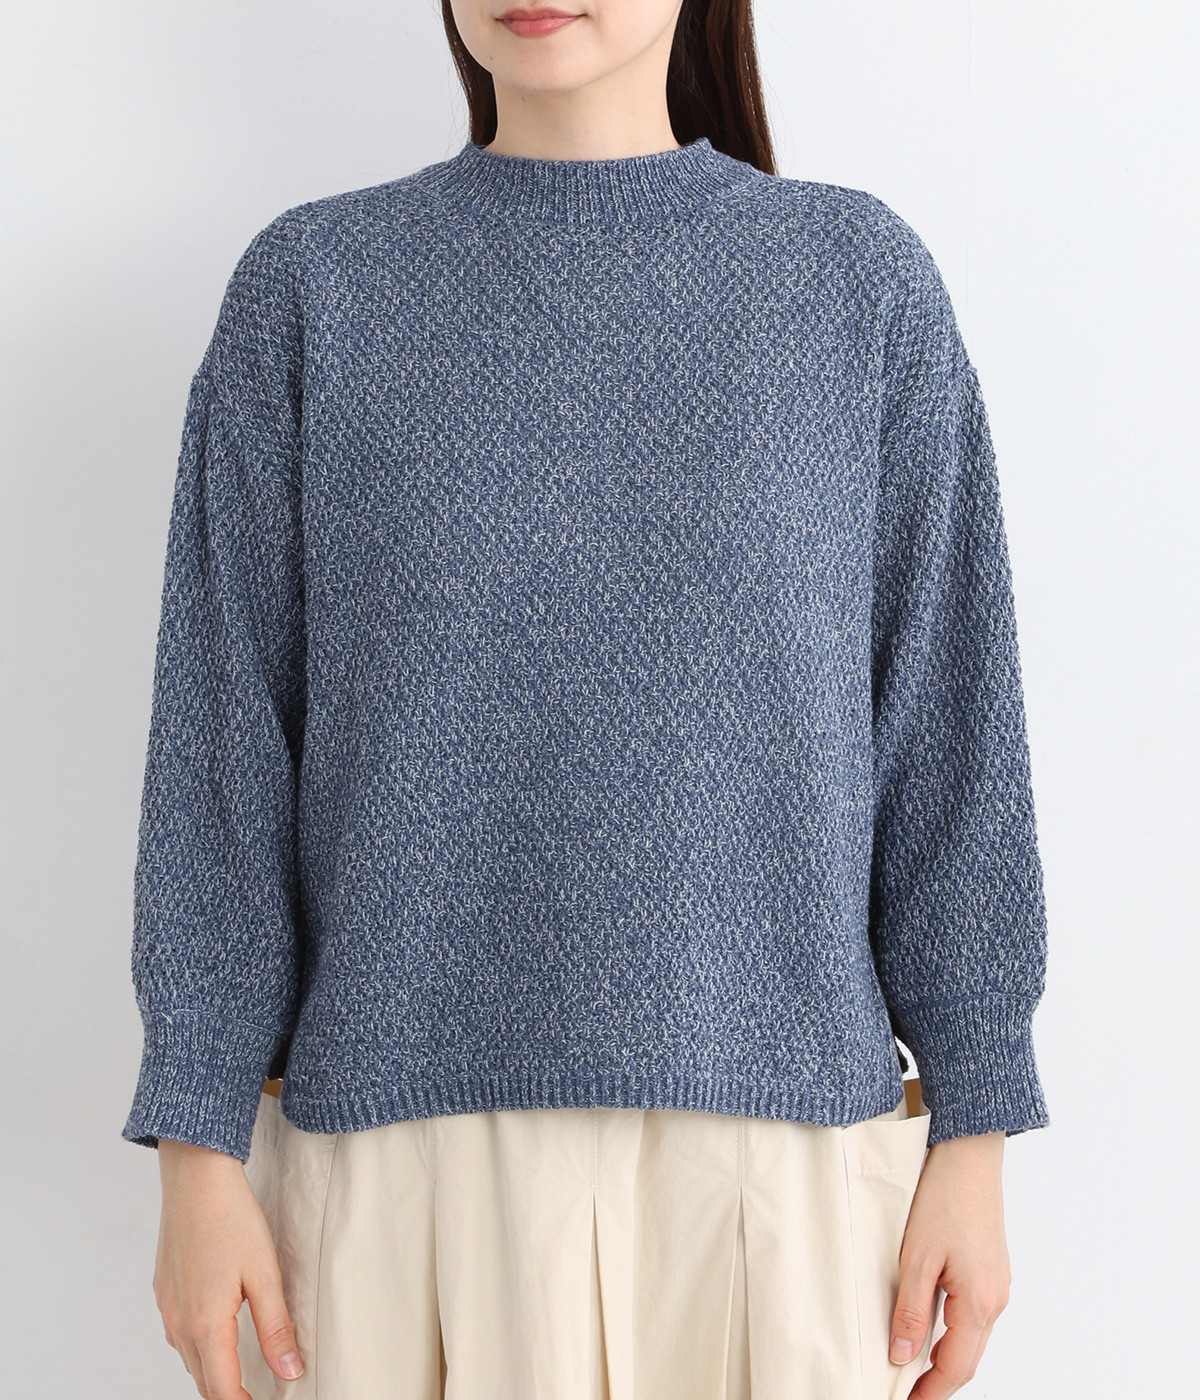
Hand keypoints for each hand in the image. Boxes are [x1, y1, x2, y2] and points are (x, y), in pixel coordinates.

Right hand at [153, 1138, 304, 1398]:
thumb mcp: (265, 1273)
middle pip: (203, 1379)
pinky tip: (218, 1333)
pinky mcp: (164, 1290)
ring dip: (213, 1371)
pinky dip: (200, 1346)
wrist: (195, 1177)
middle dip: (228, 1393)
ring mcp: (167, 1307)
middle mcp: (179, 1322)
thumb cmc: (231, 1218)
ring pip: (190, 1358)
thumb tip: (289, 1371)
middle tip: (257, 1393)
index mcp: (205, 1323)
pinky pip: (180, 1334)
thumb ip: (275, 1327)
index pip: (222, 1389)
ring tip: (242, 1373)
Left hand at [890, 1130, 1010, 1398]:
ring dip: (945, 1358)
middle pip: (967, 1359)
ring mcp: (998, 1285)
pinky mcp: (992, 1270)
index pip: (955, 1368)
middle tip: (906, 1394)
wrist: (971, 1155)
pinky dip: (953, 1333)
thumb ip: (910, 1310)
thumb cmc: (944, 1198)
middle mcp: (996, 1299)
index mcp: (979, 1302)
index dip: (930, 1393)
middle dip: (938, 1382)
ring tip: (911, 1369)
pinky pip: (974, 1316)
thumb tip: (901, 1357)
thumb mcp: (916, 1257)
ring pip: (971, 1338)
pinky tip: (930, 1329)